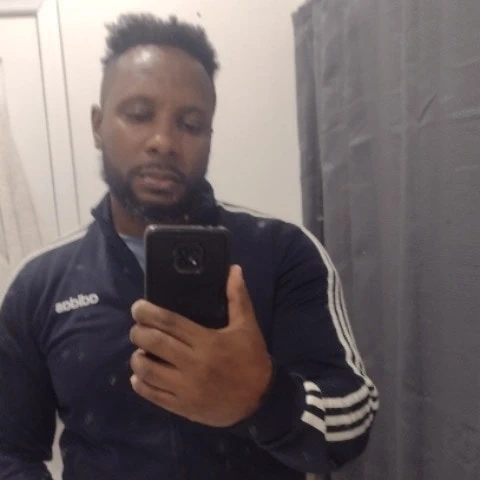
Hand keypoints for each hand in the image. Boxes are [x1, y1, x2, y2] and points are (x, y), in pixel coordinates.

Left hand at [129, 265, 272, 426]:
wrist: (260, 400)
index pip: (170, 323)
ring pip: (148, 371)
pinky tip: (139, 376)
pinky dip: (140, 384)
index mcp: (207, 341)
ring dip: (137, 359)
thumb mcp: (247, 326)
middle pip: (154, 344)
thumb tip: (234, 269)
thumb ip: (237, 297)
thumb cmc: (251, 359)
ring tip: (140, 351)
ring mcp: (186, 387)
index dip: (149, 313)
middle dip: (138, 333)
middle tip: (138, 328)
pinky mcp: (182, 406)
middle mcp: (193, 363)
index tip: (138, 307)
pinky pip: (153, 395)